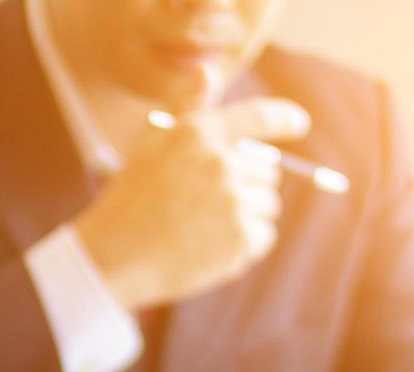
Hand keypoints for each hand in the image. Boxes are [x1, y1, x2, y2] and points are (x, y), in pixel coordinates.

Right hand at [72, 97, 310, 311]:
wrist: (114, 258)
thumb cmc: (130, 200)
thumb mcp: (151, 144)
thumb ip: (185, 108)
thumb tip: (208, 70)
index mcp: (198, 134)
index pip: (259, 116)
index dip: (285, 119)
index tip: (299, 125)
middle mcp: (220, 163)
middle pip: (267, 171)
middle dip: (247, 185)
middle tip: (209, 205)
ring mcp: (234, 202)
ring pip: (267, 205)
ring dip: (246, 216)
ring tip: (204, 228)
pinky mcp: (241, 239)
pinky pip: (264, 236)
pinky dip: (244, 245)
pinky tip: (210, 248)